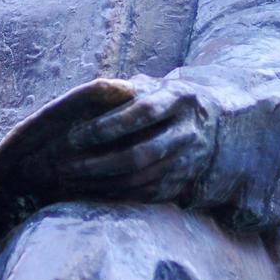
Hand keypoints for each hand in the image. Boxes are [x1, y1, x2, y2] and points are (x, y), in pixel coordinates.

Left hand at [50, 75, 217, 204]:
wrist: (213, 122)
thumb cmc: (164, 98)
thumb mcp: (151, 85)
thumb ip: (123, 88)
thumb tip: (91, 90)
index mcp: (179, 98)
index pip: (142, 113)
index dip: (108, 126)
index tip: (75, 136)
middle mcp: (187, 131)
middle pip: (142, 153)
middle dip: (99, 163)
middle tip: (66, 166)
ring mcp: (189, 160)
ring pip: (143, 179)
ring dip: (104, 183)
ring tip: (73, 181)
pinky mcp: (184, 181)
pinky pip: (148, 194)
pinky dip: (118, 195)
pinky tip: (92, 191)